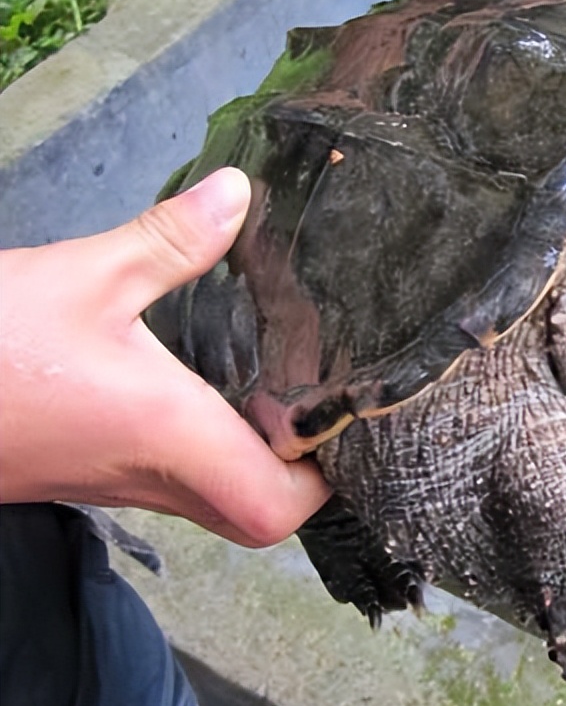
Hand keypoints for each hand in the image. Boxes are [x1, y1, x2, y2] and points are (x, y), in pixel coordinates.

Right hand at [0, 168, 330, 547]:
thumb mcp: (84, 274)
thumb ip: (171, 240)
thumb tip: (240, 192)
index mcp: (169, 436)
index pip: (276, 506)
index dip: (322, 479)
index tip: (343, 421)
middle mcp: (149, 477)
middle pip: (254, 514)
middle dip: (299, 470)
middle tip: (318, 400)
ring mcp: (110, 483)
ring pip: (210, 497)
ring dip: (251, 456)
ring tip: (280, 386)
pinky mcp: (83, 472)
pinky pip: (166, 480)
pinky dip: (201, 448)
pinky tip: (203, 389)